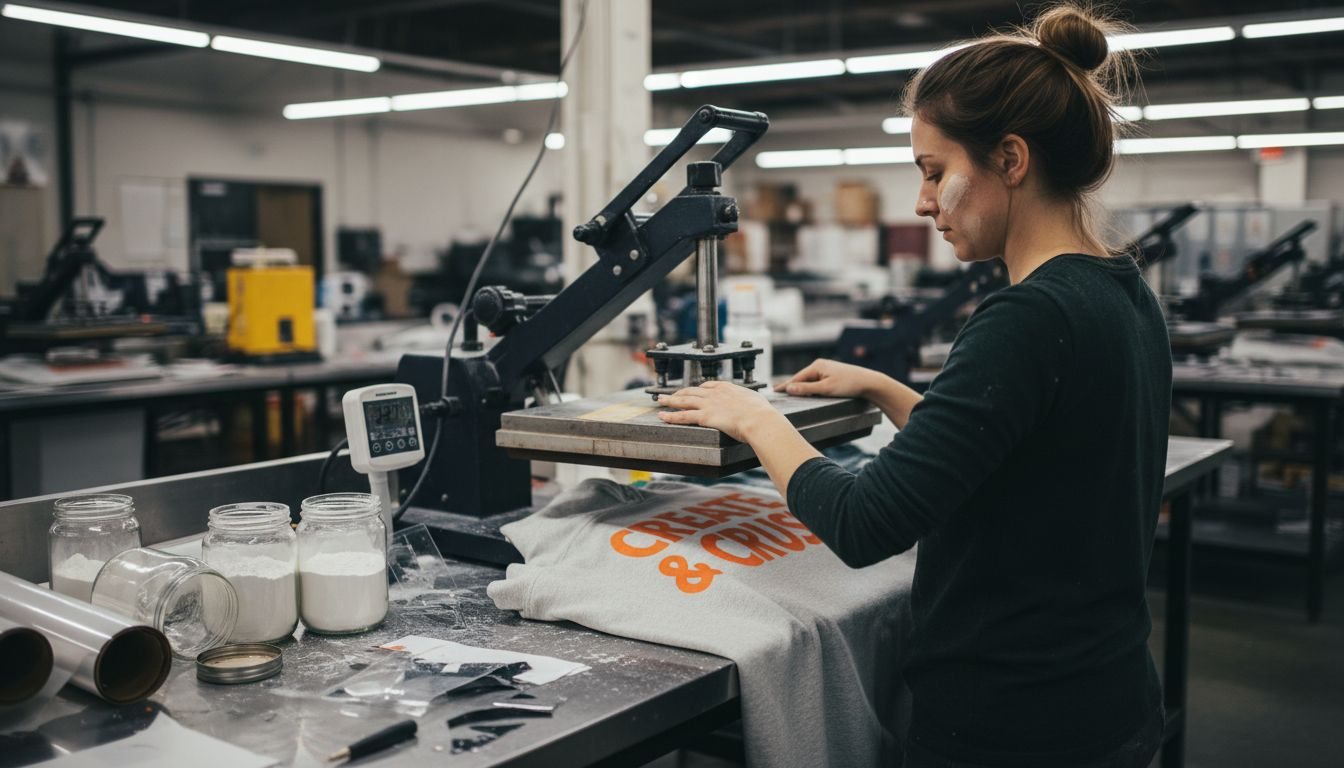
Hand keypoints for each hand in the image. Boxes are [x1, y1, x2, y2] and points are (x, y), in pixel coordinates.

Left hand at [656, 381, 786, 442]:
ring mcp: (708, 404)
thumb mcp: (756, 400)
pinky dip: (671, 416)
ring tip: (660, 401)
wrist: (759, 420)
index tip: (694, 390)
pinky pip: (683, 416)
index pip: (708, 385)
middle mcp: (715, 393)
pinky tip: (662, 416)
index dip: (698, 389)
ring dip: (670, 400)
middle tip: (670, 394)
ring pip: (684, 400)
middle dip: (680, 392)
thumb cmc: (761, 413)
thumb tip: (756, 403)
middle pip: (692, 391)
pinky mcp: (704, 416)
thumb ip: (750, 401)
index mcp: (727, 388)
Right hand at [774, 358, 884, 398]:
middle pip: (801, 378)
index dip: (785, 386)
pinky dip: (809, 385)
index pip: (796, 378)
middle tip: (777, 392)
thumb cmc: (849, 384)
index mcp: (817, 366)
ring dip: (800, 386)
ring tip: (788, 391)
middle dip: (791, 385)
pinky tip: (806, 389)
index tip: (774, 391)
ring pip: (809, 379)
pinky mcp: (832, 374)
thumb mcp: (825, 389)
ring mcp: (827, 369)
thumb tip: (789, 388)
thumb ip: (806, 389)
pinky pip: (816, 380)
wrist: (869, 382)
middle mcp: (820, 365)